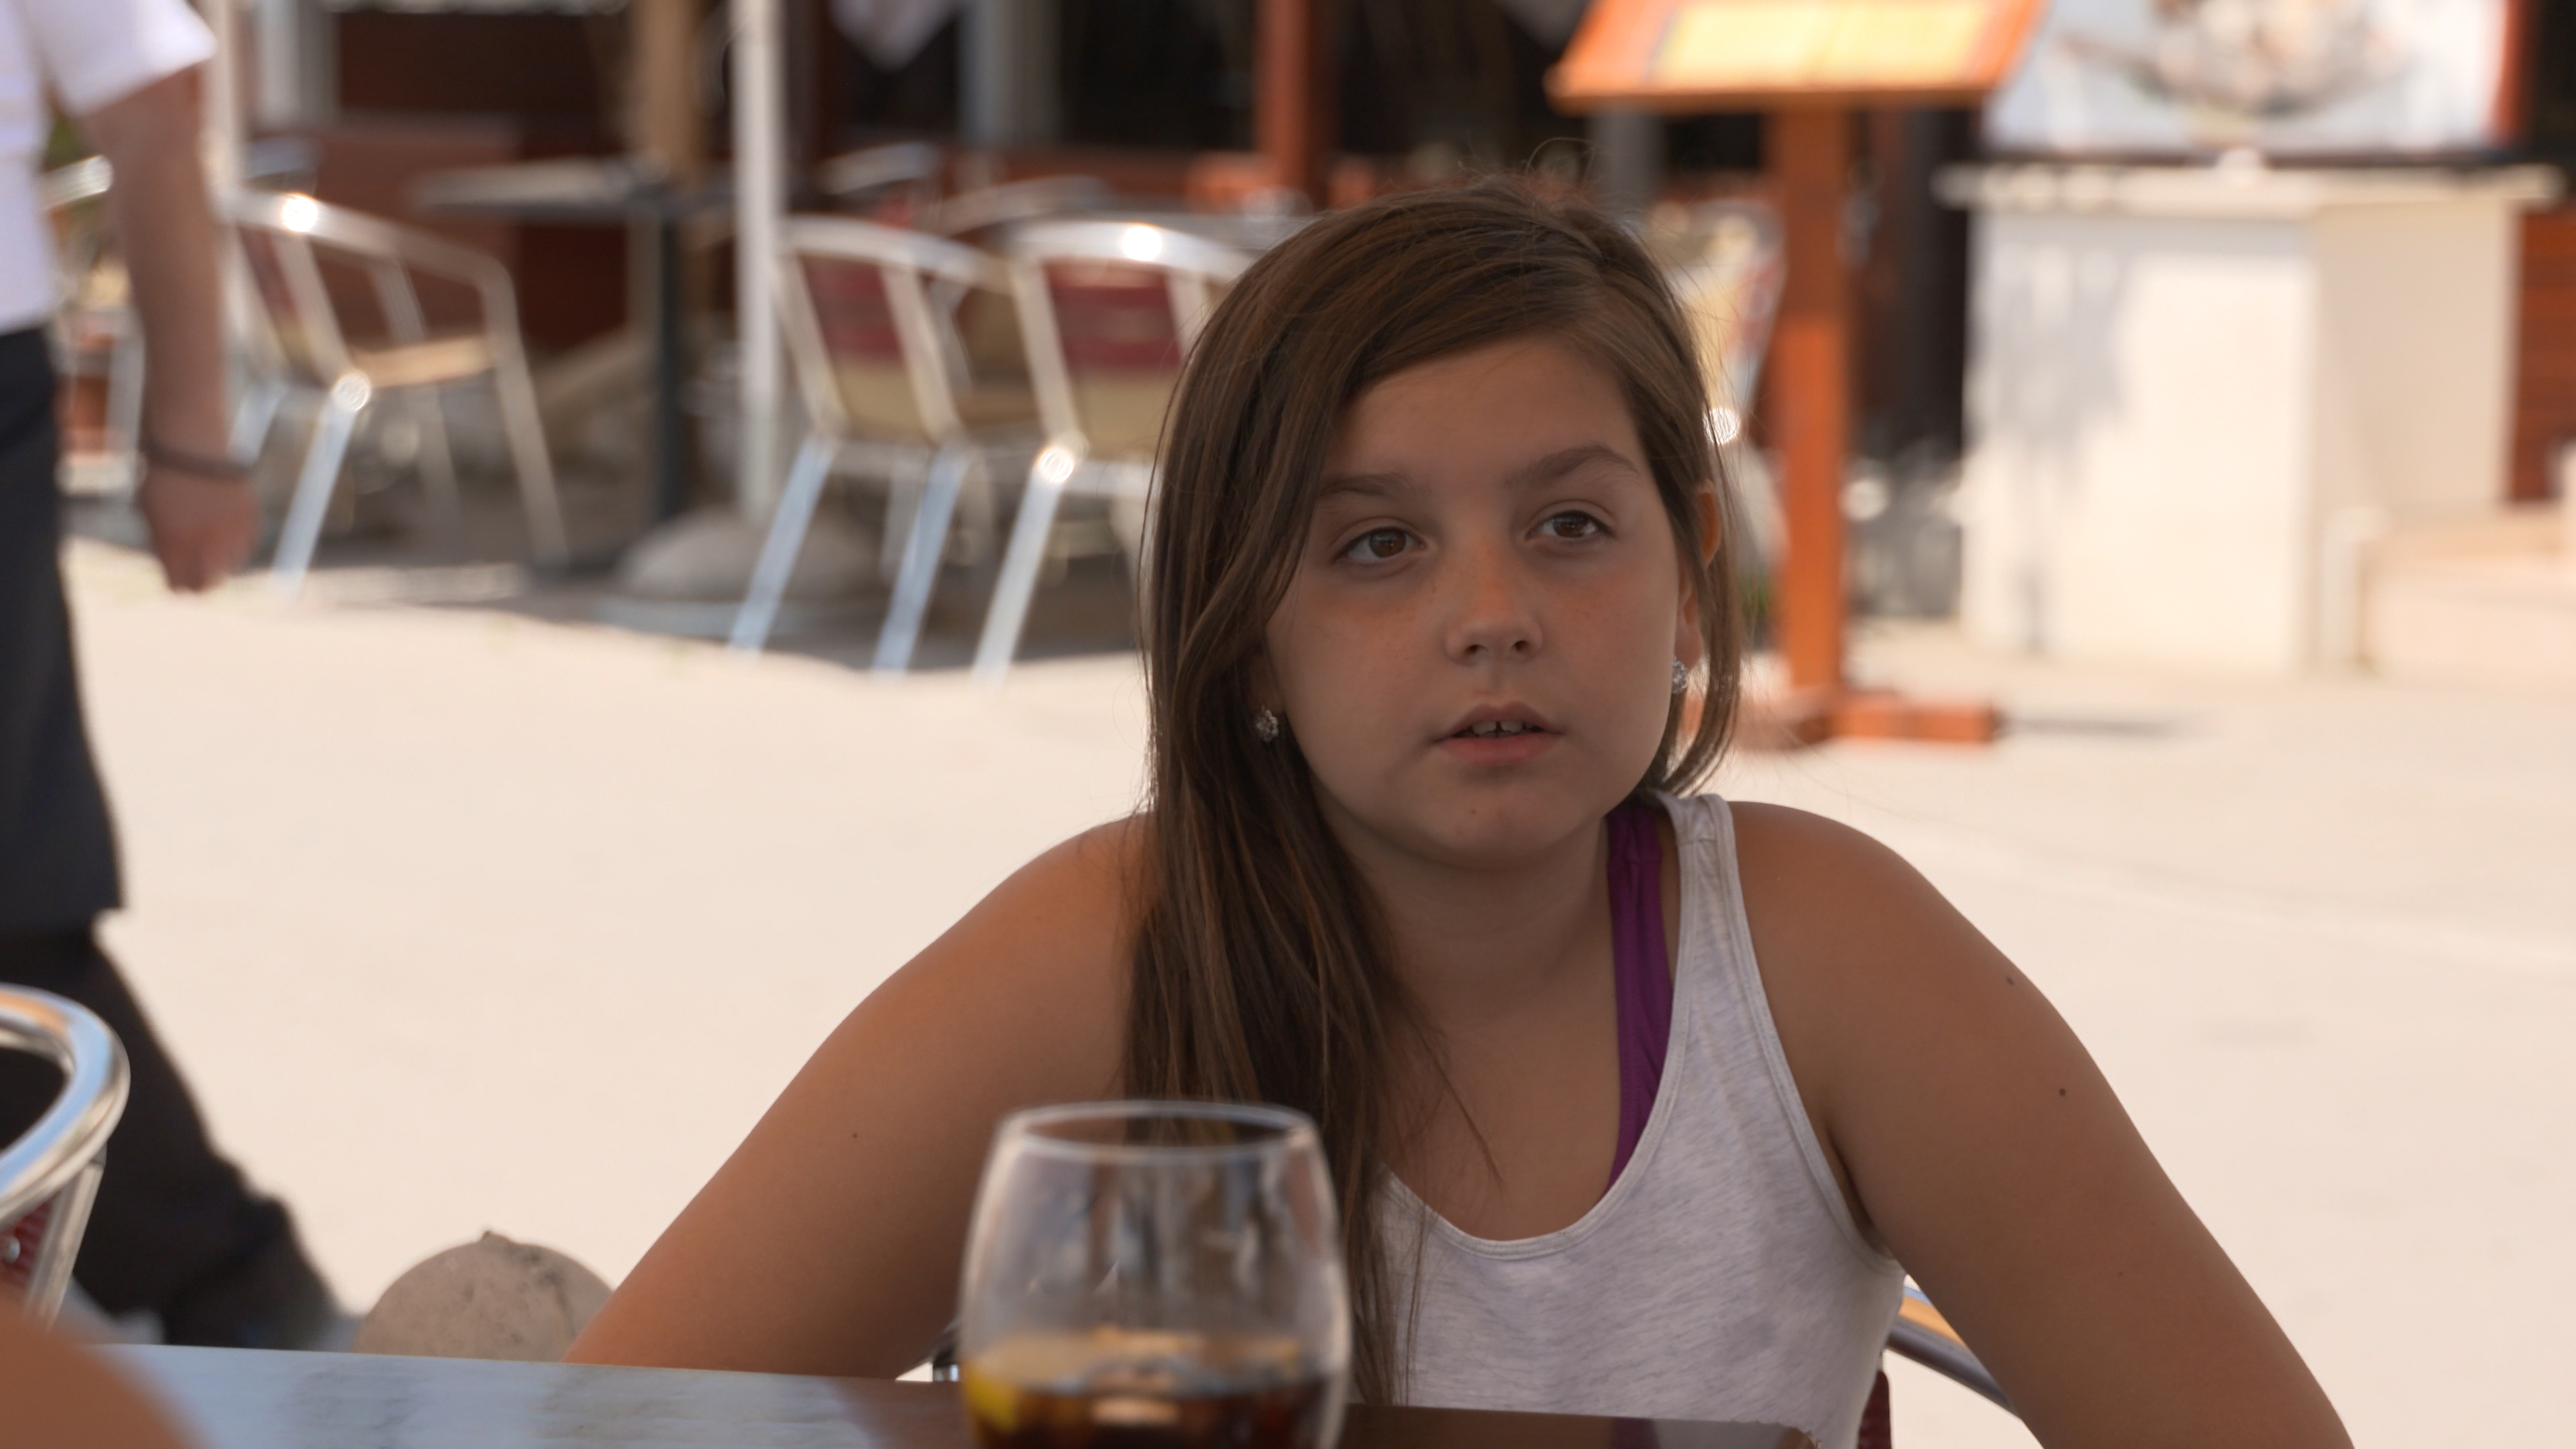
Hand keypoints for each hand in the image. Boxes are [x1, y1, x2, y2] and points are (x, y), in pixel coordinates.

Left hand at [133, 463, 257, 591]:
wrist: (191, 446)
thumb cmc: (163, 479)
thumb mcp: (152, 516)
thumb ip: (165, 546)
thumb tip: (176, 568)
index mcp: (176, 548)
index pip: (180, 586)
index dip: (176, 584)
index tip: (175, 579)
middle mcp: (207, 546)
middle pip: (208, 583)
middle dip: (201, 581)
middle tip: (197, 574)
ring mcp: (231, 533)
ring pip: (230, 566)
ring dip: (220, 562)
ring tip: (211, 550)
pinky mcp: (251, 519)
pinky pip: (246, 545)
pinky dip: (238, 545)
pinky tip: (227, 536)